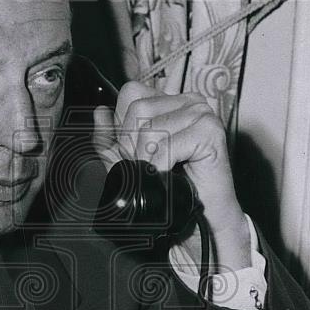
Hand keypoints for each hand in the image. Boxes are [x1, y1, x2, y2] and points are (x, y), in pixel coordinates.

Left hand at [93, 81, 250, 271]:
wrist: (199, 216)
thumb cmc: (170, 188)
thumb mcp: (129, 161)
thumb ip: (109, 138)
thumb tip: (99, 113)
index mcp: (169, 102)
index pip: (131, 93)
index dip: (123, 125)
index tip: (136, 151)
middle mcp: (187, 101)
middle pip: (138, 109)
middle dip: (134, 145)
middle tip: (151, 165)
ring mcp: (201, 113)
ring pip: (151, 129)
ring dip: (149, 159)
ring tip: (162, 171)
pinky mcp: (210, 130)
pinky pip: (167, 145)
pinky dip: (162, 166)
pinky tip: (170, 174)